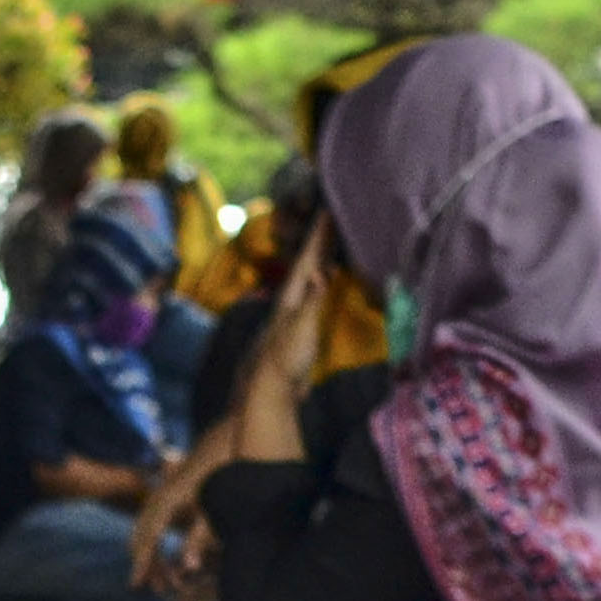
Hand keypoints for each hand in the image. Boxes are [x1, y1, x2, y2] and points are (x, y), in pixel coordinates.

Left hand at [259, 227, 336, 393]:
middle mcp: (290, 300)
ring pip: (310, 278)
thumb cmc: (285, 358)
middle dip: (319, 242)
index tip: (327, 209)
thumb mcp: (301, 327)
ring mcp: (294, 314)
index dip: (318, 236)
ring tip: (331, 242)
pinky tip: (327, 279)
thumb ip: (313, 300)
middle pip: (308, 264)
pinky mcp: (300, 328)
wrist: (269, 392)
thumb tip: (323, 271)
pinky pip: (314, 293)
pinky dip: (323, 281)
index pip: (307, 259)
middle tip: (331, 217)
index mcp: (290, 297)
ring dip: (321, 259)